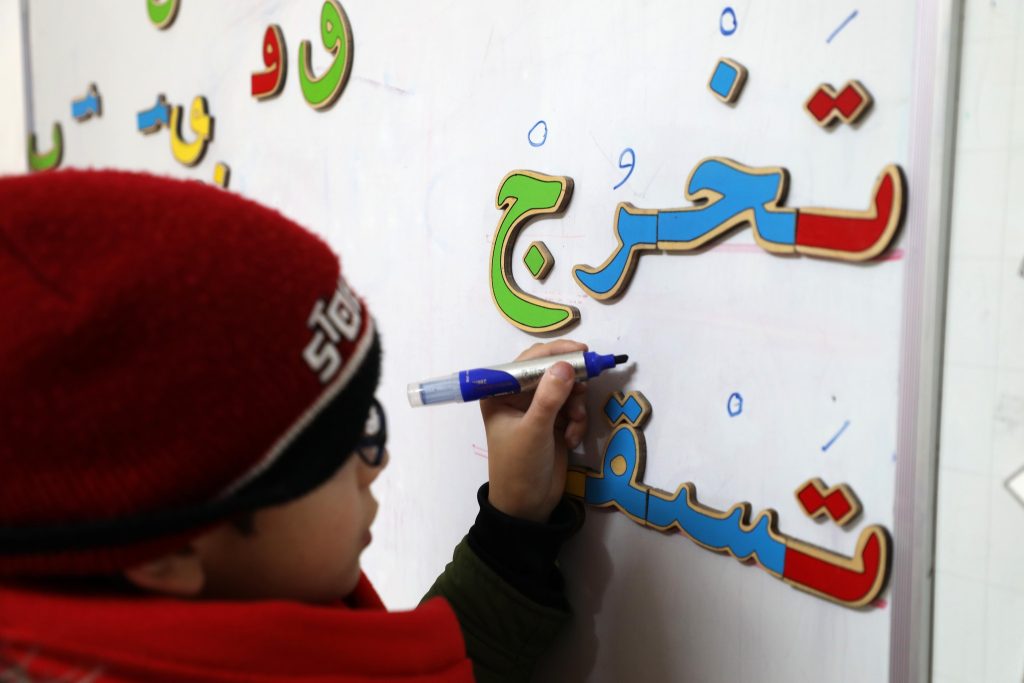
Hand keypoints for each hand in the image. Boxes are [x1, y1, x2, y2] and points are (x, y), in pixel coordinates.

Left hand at [480, 340, 588, 521]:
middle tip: (588, 383)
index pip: (529, 361)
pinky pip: (573, 408)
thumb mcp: (534, 430)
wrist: (528, 506)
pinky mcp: (554, 422)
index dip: (555, 352)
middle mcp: (518, 396)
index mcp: (501, 392)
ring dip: (576, 405)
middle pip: (551, 372)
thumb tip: (566, 365)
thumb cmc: (520, 466)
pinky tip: (572, 439)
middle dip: (571, 381)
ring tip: (575, 424)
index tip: (582, 352)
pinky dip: (577, 421)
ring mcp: (537, 409)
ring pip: (567, 390)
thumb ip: (550, 397)